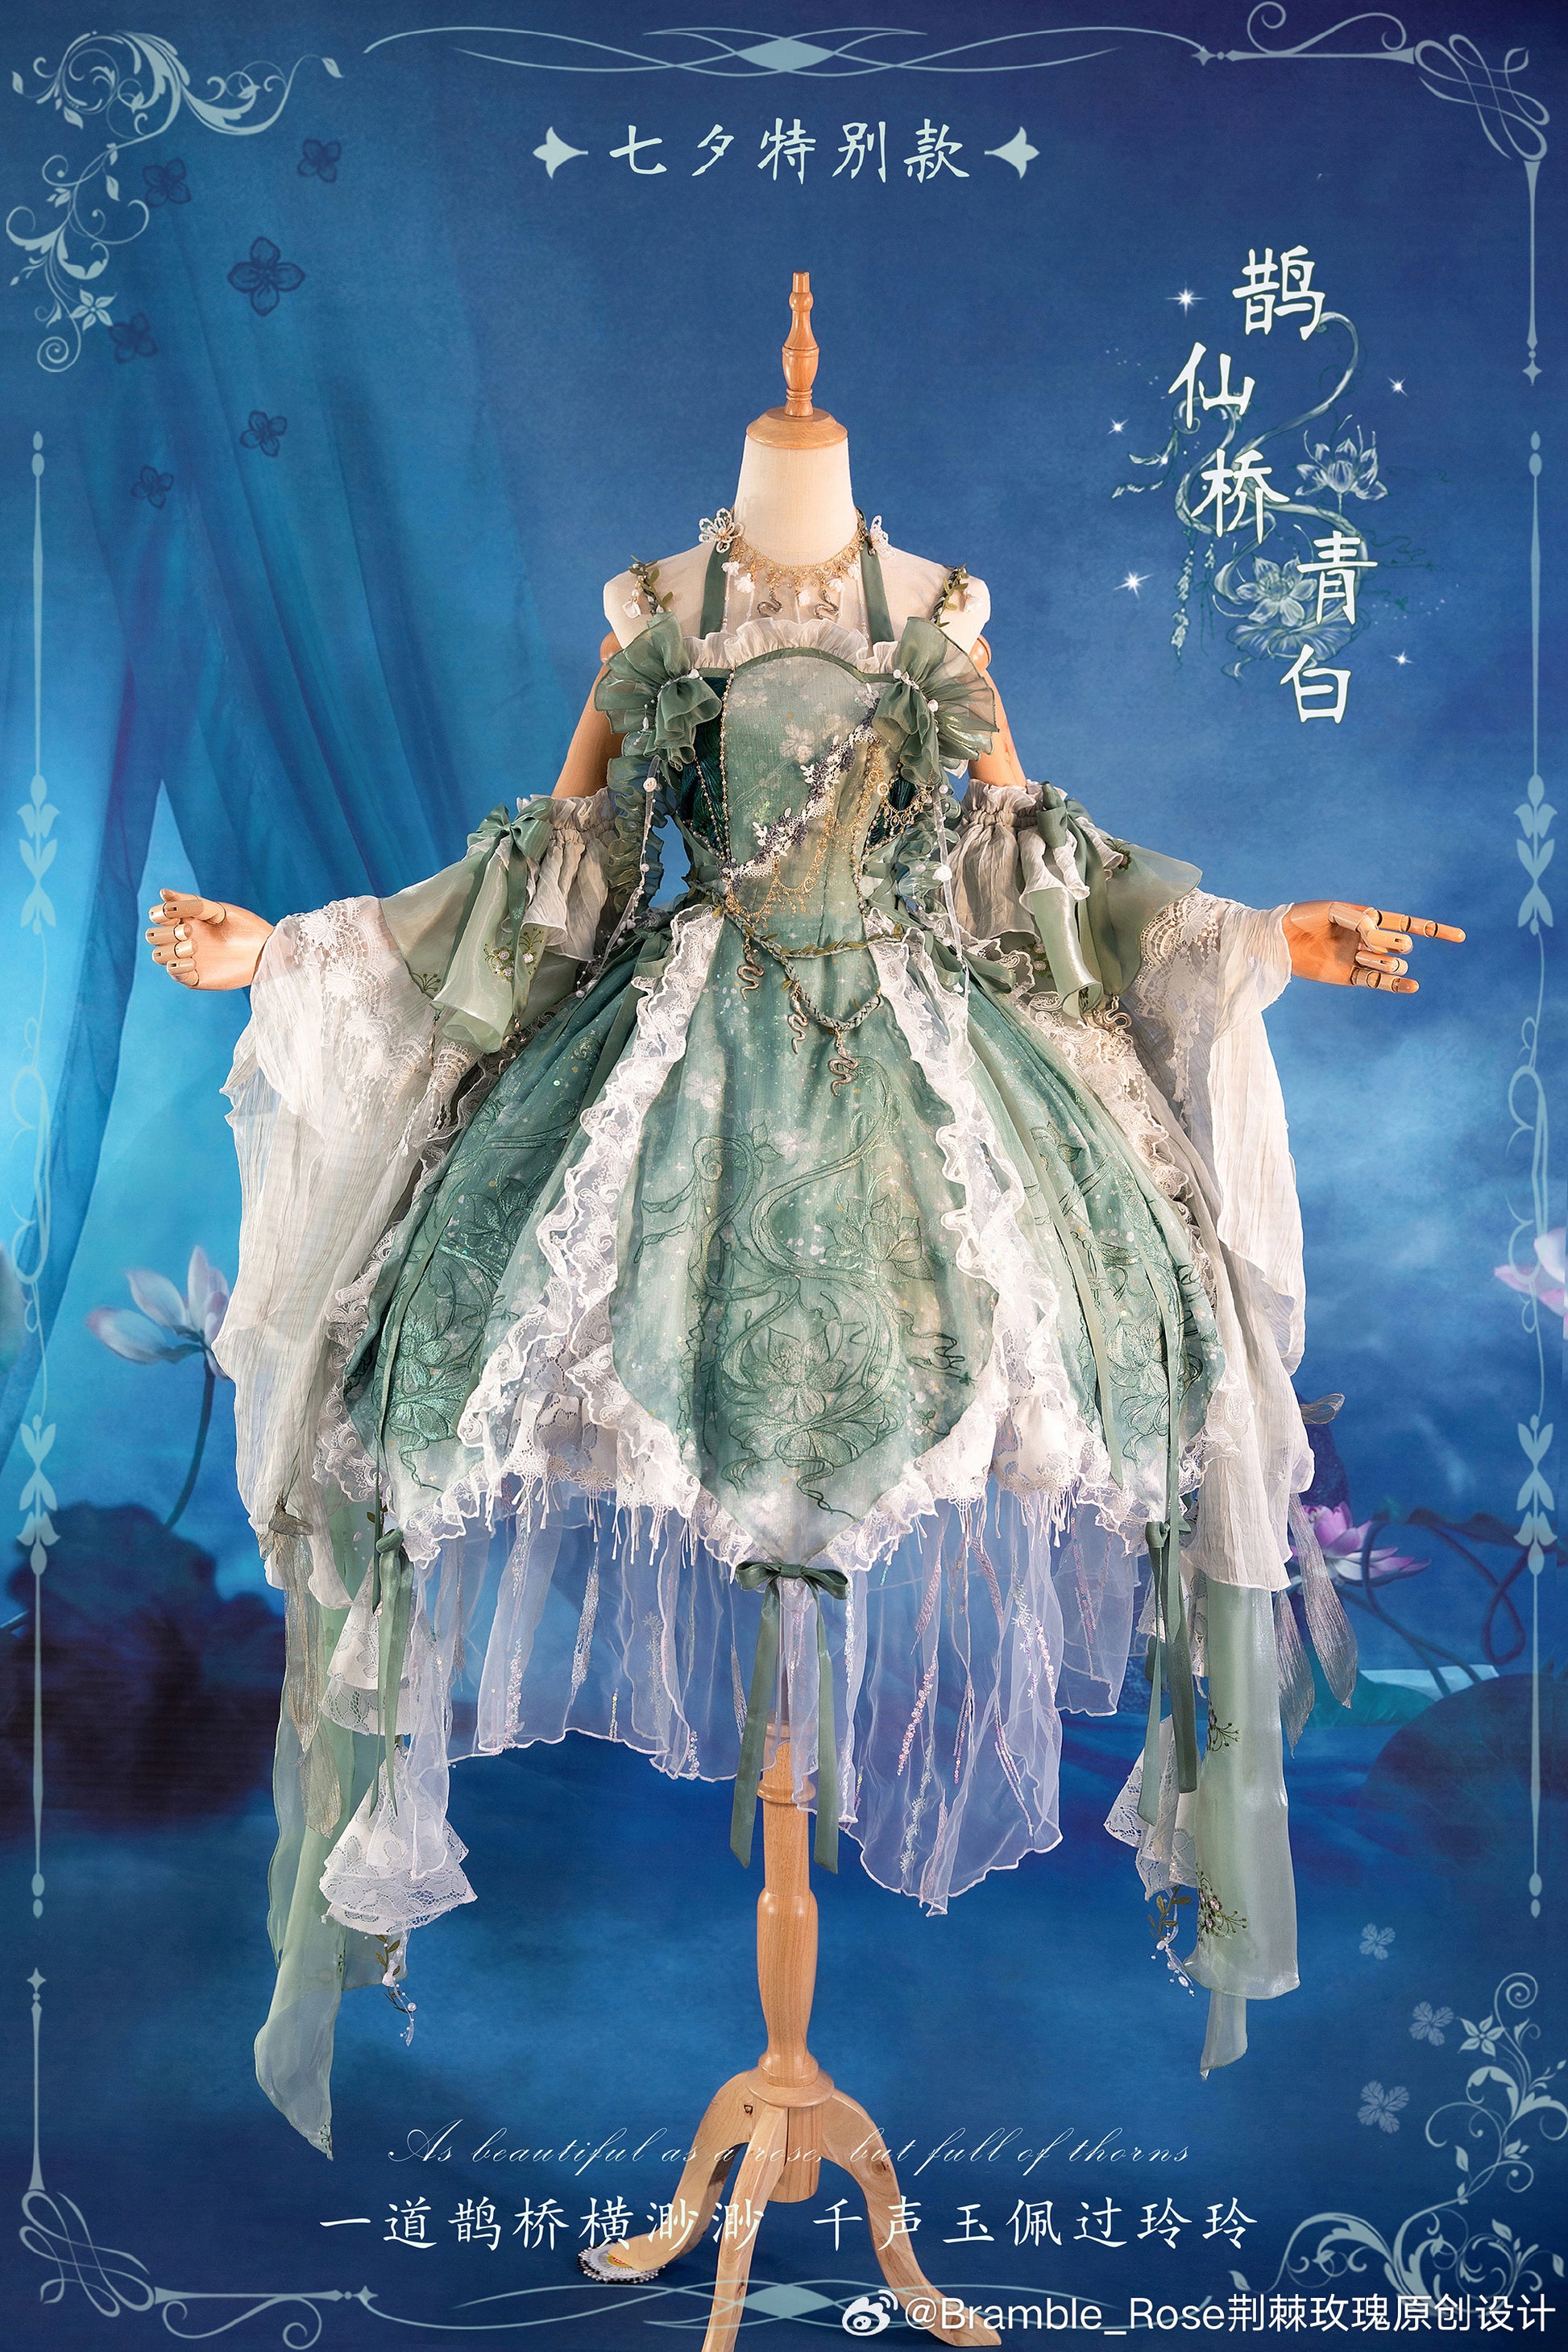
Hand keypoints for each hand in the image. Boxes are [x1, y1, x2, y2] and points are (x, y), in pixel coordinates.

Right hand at [146, 889, 273, 989]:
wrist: (264, 951)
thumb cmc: (244, 927)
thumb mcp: (217, 911)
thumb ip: (190, 902)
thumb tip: (162, 892)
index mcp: (184, 920)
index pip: (157, 916)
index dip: (159, 914)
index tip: (174, 912)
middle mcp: (181, 939)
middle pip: (153, 936)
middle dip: (166, 932)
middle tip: (190, 931)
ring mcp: (186, 959)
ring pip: (158, 955)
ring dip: (171, 949)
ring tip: (193, 946)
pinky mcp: (194, 977)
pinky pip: (174, 973)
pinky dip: (177, 967)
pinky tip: (192, 962)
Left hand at [1282, 900, 1464, 993]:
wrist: (1278, 941)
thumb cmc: (1302, 919)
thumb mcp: (1329, 910)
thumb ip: (1354, 917)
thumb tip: (1373, 931)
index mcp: (1369, 918)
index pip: (1408, 924)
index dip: (1435, 930)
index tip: (1460, 937)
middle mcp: (1369, 939)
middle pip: (1400, 944)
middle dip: (1389, 942)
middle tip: (1365, 940)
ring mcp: (1362, 959)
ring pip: (1391, 963)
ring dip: (1380, 959)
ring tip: (1358, 955)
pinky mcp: (1352, 977)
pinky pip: (1380, 983)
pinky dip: (1397, 985)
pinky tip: (1413, 985)